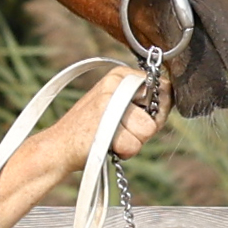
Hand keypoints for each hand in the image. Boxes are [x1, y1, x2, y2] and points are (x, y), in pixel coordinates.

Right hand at [0, 64, 160, 227]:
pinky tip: (104, 144)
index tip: (136, 121)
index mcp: (121, 74)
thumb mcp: (116, 107)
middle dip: (142, 131)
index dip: (157, 112)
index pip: (164, 88)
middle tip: (118, 132)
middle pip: (156, 114)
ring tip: (110, 138)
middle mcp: (117, 81)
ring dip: (131, 143)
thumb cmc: (90, 132)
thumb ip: (142, 102)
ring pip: (148, 131)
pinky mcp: (105, 118)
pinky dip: (122, 152)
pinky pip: (134, 146)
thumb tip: (169, 95)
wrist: (57, 148)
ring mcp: (110, 99)